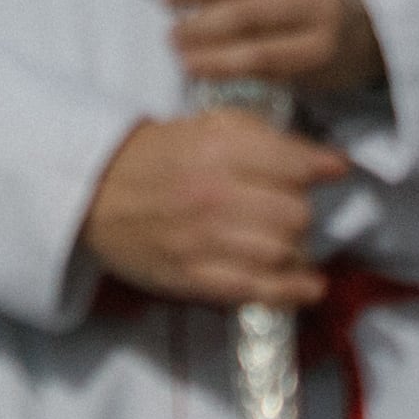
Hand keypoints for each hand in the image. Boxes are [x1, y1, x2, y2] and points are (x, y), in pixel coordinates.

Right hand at [82, 109, 349, 308]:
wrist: (86, 195)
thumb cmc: (151, 159)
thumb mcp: (203, 127)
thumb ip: (265, 137)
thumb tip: (332, 164)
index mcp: (217, 149)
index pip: (298, 166)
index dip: (318, 170)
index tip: (329, 172)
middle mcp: (213, 194)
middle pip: (297, 214)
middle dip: (297, 212)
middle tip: (282, 211)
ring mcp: (201, 240)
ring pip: (283, 252)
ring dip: (291, 249)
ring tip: (280, 244)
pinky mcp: (190, 277)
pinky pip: (258, 289)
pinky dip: (289, 290)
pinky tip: (305, 285)